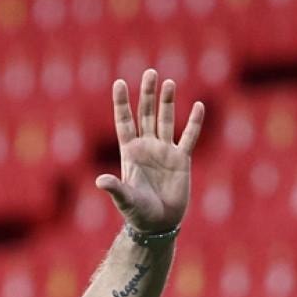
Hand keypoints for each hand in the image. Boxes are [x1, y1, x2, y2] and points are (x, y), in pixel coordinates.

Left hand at [96, 68, 203, 232]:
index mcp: (129, 153)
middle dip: (146, 95)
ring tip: (168, 82)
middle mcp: (147, 148)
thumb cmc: (138, 213)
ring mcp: (164, 152)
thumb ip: (115, 187)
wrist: (159, 224)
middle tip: (150, 72)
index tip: (119, 82)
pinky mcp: (181, 160)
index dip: (121, 103)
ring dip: (167, 102)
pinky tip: (197, 105)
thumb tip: (99, 181)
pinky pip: (189, 137)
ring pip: (166, 120)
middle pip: (145, 115)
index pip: (124, 122)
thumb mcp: (124, 199)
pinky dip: (194, 122)